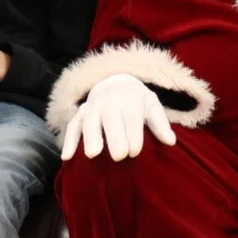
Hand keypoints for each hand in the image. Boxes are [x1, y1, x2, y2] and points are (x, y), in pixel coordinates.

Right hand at [61, 73, 175, 162]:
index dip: (133, 135)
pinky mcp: (80, 113)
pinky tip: (67, 157)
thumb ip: (160, 124)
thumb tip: (171, 141)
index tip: (135, 153)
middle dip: (114, 137)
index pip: (131, 117)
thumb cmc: (136, 100)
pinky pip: (73, 125)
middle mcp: (109, 100)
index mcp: (130, 98)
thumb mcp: (151, 106)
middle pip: (110, 118)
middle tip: (118, 157)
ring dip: (90, 136)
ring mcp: (92, 106)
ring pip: (89, 120)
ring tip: (93, 155)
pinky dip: (69, 140)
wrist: (114, 80)